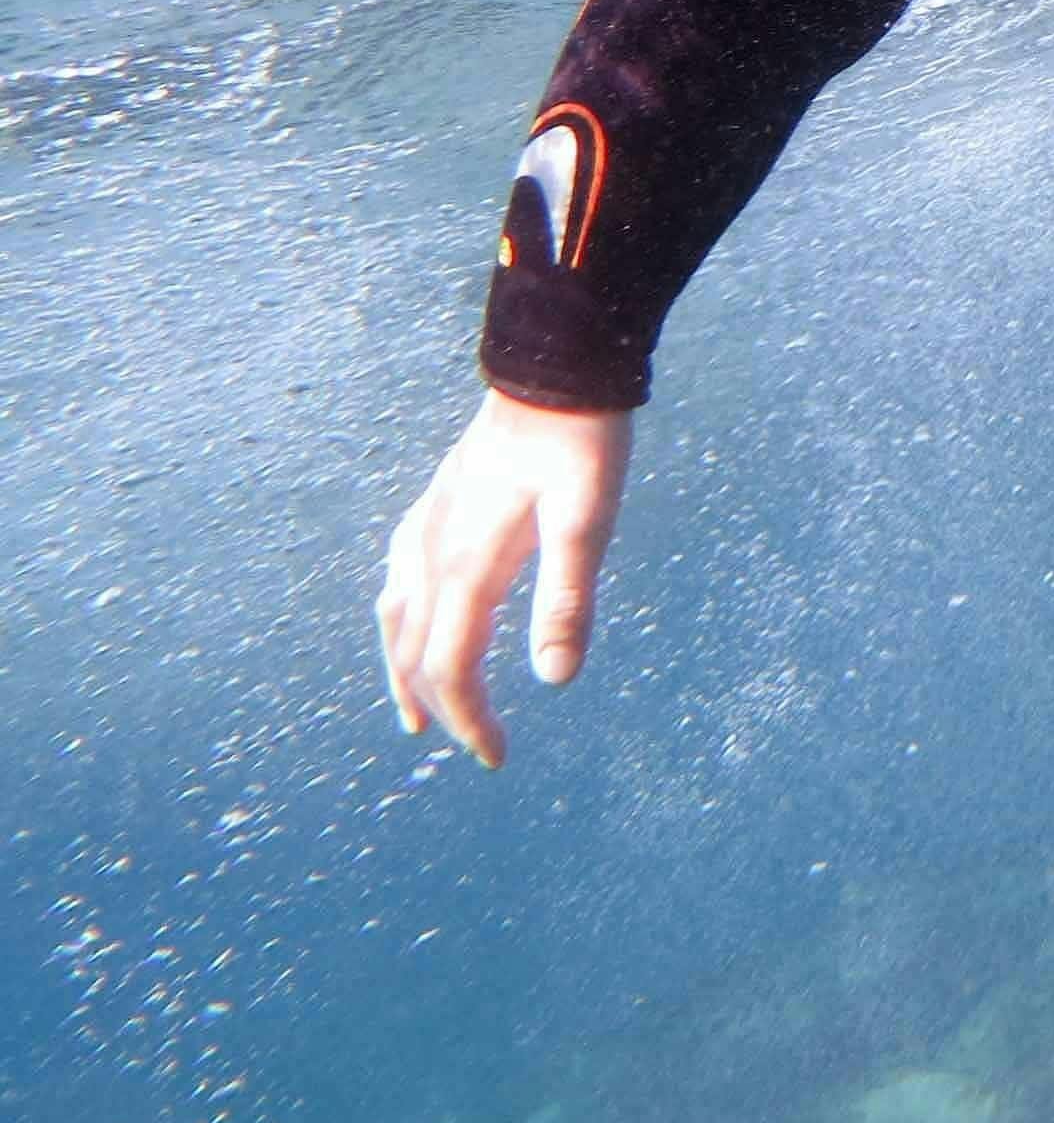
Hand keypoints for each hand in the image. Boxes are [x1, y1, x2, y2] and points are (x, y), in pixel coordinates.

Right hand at [377, 389, 631, 766]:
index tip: (495, 757)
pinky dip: (401, 615)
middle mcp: (433, 548)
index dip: (469, 720)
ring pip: (397, 614)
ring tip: (419, 708)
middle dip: (441, 704)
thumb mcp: (587, 522)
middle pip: (415, 650)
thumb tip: (554, 679)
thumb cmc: (580, 441)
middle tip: (472, 745)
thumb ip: (566, 599)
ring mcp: (429, 521)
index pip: (450, 667)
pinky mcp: (438, 499)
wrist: (557, 365)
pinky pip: (400, 572)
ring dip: (405, 667)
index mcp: (467, 565)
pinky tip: (413, 611)